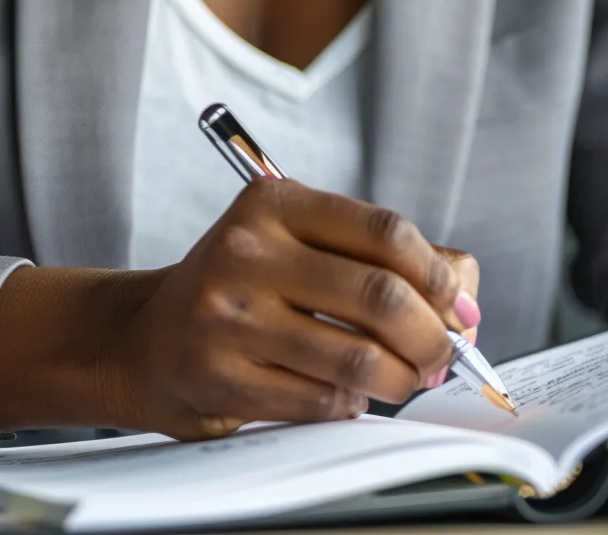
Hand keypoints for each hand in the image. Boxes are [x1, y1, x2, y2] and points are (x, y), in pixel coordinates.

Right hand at [99, 178, 476, 439]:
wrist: (144, 340)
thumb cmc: (239, 291)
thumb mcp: (299, 248)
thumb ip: (384, 260)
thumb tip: (463, 296)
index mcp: (274, 205)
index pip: (385, 232)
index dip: (438, 275)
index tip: (457, 305)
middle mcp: (246, 253)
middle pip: (380, 296)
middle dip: (430, 336)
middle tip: (441, 355)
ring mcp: (229, 317)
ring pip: (358, 357)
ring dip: (400, 378)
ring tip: (400, 379)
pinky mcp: (221, 376)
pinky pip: (322, 400)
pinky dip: (350, 404)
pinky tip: (343, 393)